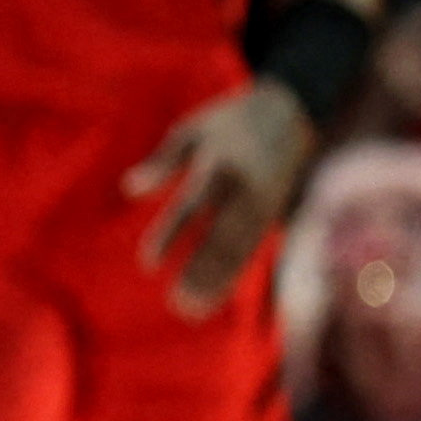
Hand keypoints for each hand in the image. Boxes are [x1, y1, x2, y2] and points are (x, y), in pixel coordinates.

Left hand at [125, 79, 313, 317]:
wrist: (292, 110)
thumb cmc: (228, 123)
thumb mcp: (193, 131)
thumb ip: (163, 160)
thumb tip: (128, 188)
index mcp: (222, 165)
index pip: (194, 205)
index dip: (173, 234)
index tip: (148, 264)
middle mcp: (246, 189)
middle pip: (222, 235)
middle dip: (201, 270)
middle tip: (178, 303)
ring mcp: (264, 204)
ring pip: (240, 248)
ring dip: (217, 280)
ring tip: (190, 310)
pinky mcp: (274, 214)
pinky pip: (252, 249)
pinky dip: (232, 273)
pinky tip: (211, 298)